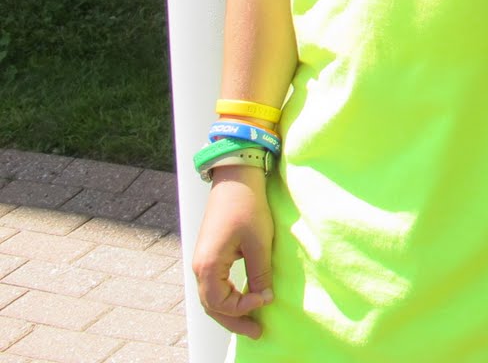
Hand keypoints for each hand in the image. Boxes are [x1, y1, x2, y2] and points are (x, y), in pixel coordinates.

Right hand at [191, 168, 273, 337]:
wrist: (236, 178)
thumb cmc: (247, 206)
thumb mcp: (259, 243)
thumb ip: (259, 273)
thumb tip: (264, 298)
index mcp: (207, 266)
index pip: (220, 303)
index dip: (243, 308)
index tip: (266, 299)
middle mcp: (199, 267)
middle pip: (212, 305)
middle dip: (234, 320)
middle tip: (257, 332)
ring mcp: (202, 261)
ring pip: (212, 297)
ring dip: (231, 310)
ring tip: (251, 323)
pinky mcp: (210, 254)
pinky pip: (215, 284)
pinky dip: (228, 296)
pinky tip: (244, 299)